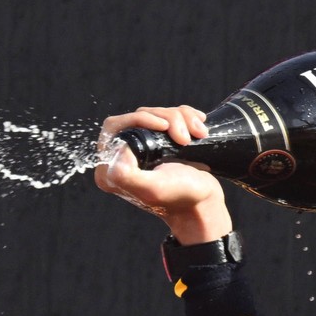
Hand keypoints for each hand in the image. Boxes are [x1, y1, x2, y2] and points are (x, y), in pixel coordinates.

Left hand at [95, 105, 233, 243]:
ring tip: (198, 135)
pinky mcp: (160, 143)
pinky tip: (199, 129)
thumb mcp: (152, 189)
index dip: (139, 119)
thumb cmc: (179, 197)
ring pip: (156, 113)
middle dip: (166, 118)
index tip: (164, 127)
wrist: (204, 202)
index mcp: (111, 169)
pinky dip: (188, 117)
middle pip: (138, 115)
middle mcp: (123, 158)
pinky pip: (170, 115)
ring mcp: (143, 149)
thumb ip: (126, 175)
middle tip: (184, 138)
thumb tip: (119, 148)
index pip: (114, 126)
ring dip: (180, 119)